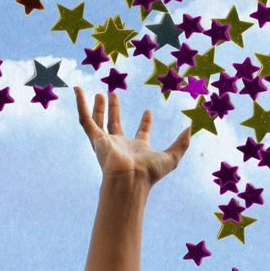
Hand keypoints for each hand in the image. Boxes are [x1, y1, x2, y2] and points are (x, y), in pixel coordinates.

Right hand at [75, 89, 190, 189]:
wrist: (129, 179)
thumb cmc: (149, 172)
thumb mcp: (172, 157)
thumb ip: (182, 143)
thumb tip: (191, 129)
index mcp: (138, 148)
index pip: (142, 133)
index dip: (146, 122)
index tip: (148, 112)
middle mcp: (120, 145)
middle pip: (116, 123)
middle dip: (115, 109)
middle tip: (114, 93)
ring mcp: (106, 142)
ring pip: (99, 121)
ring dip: (99, 108)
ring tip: (100, 93)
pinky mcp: (95, 139)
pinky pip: (85, 119)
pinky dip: (81, 104)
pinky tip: (78, 91)